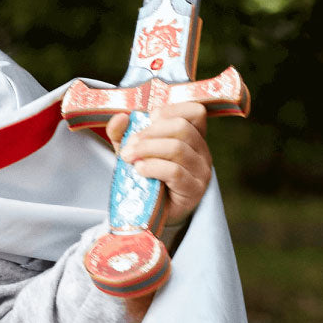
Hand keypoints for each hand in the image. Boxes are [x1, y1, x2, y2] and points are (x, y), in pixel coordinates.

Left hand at [106, 102, 211, 229]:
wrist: (152, 212)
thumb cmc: (146, 176)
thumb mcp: (133, 150)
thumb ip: (124, 133)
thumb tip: (120, 117)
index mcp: (192, 135)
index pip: (195, 111)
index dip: (169, 110)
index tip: (147, 120)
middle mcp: (202, 150)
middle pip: (182, 128)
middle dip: (149, 133)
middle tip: (129, 145)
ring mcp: (201, 171)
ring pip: (177, 148)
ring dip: (146, 150)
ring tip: (128, 158)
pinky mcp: (194, 190)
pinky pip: (175, 172)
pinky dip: (153, 167)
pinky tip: (139, 170)